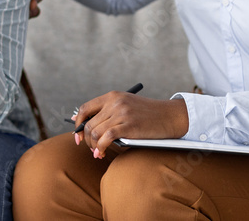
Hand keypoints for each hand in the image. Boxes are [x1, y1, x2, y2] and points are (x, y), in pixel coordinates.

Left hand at [73, 93, 188, 158]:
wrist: (170, 116)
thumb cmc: (148, 115)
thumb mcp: (126, 106)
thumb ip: (108, 112)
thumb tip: (85, 125)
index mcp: (112, 96)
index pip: (85, 108)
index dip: (78, 124)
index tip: (78, 136)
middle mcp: (114, 102)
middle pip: (89, 124)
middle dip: (87, 140)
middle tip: (92, 149)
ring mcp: (121, 113)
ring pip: (95, 132)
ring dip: (94, 146)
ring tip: (98, 153)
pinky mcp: (129, 125)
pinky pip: (106, 138)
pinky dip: (100, 147)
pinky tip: (101, 153)